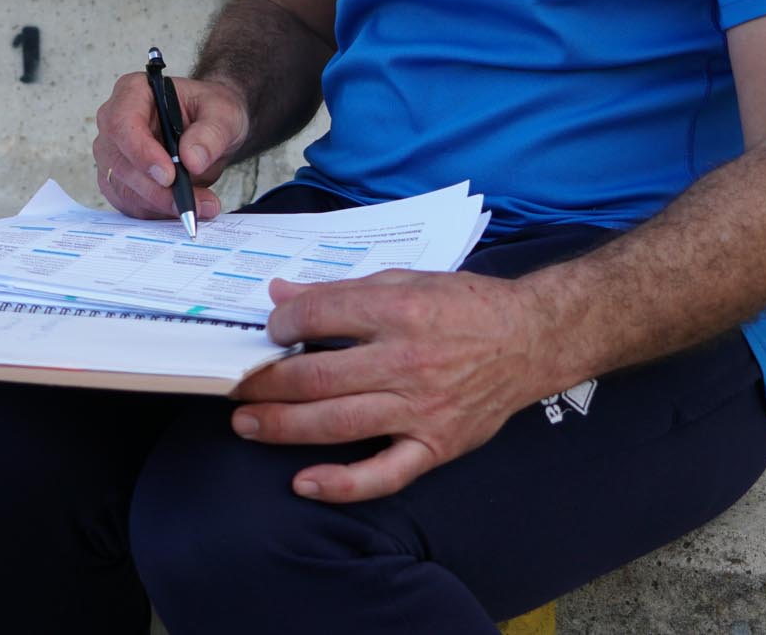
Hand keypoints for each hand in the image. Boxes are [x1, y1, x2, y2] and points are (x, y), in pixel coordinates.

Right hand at [90, 70, 249, 220]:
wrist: (212, 129)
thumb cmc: (212, 111)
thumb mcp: (223, 114)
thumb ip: (211, 134)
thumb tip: (192, 160)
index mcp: (134, 92)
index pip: (123, 123)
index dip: (141, 152)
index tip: (170, 176)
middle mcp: (114, 122)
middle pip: (120, 162)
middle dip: (156, 190)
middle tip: (193, 203)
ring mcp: (113, 153)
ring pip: (123, 189)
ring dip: (161, 205)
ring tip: (202, 207)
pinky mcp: (119, 180)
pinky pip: (129, 204)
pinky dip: (157, 213)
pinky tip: (184, 208)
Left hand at [228, 269, 559, 503]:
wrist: (531, 339)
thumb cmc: (466, 306)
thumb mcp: (405, 281)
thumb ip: (341, 291)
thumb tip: (282, 294)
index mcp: (399, 310)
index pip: (318, 316)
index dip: (281, 323)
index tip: (269, 329)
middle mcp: (407, 361)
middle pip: (316, 375)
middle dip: (265, 381)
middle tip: (235, 385)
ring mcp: (420, 408)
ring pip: (337, 423)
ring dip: (282, 425)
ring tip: (246, 423)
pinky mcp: (435, 444)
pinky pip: (384, 474)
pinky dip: (342, 484)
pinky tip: (304, 482)